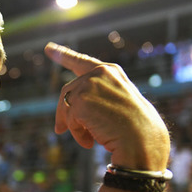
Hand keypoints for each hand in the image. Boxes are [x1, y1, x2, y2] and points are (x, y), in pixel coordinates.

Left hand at [45, 42, 169, 170]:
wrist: (142, 139)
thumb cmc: (134, 128)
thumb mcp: (116, 106)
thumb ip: (94, 101)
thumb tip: (61, 123)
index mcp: (111, 72)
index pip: (82, 62)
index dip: (63, 55)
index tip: (48, 48)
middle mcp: (99, 73)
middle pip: (67, 92)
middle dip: (63, 113)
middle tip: (60, 130)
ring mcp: (90, 84)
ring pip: (66, 106)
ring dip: (73, 126)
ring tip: (89, 139)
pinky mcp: (81, 100)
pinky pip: (68, 120)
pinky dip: (77, 133)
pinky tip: (90, 142)